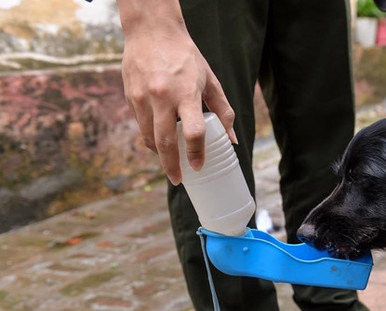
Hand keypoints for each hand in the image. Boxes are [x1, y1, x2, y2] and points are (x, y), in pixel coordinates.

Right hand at [118, 1, 235, 184]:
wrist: (152, 31)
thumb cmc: (186, 57)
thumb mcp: (210, 81)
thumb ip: (223, 111)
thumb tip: (231, 140)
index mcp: (185, 93)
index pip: (193, 131)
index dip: (196, 152)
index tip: (199, 165)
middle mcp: (162, 97)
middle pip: (165, 141)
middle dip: (172, 165)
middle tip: (178, 180)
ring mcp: (142, 98)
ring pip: (148, 137)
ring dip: (159, 155)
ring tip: (170, 164)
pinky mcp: (130, 97)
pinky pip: (141, 125)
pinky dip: (150, 138)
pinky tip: (159, 142)